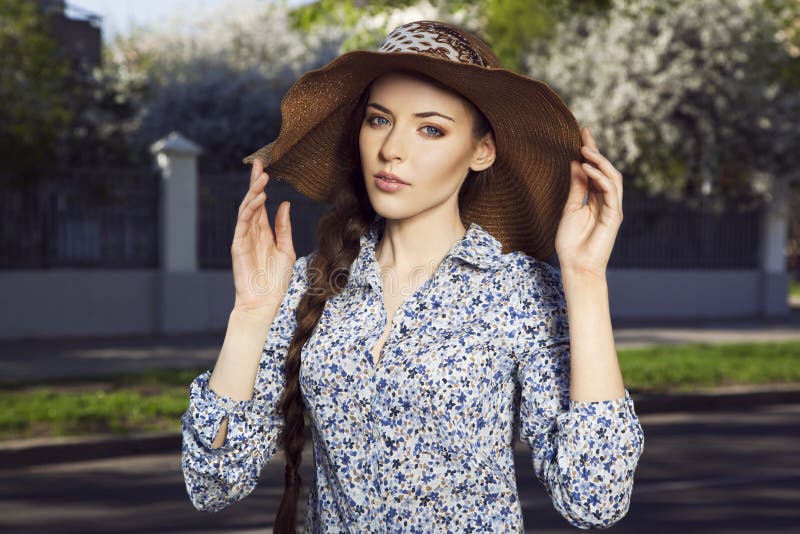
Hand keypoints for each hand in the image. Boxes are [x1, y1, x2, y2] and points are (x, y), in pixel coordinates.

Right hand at [230, 158, 295, 316]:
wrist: (264, 301)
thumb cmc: (275, 279)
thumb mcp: (286, 249)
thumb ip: (284, 227)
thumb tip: (284, 204)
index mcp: (264, 231)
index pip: (262, 203)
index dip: (262, 186)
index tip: (266, 167)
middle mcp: (252, 231)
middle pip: (252, 201)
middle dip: (255, 182)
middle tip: (260, 163)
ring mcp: (244, 237)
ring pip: (247, 208)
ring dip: (254, 192)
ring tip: (262, 178)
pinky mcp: (238, 244)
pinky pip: (243, 222)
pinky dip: (250, 209)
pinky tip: (259, 198)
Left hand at [554, 126, 623, 278]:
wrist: (576, 266)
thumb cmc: (571, 242)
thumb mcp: (570, 209)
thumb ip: (576, 187)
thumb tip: (575, 164)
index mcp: (595, 199)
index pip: (594, 171)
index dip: (590, 152)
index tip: (582, 134)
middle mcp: (606, 201)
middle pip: (605, 170)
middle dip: (596, 151)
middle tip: (585, 134)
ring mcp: (612, 208)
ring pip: (612, 177)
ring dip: (599, 161)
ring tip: (584, 150)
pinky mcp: (614, 215)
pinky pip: (610, 191)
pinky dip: (599, 177)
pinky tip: (586, 168)